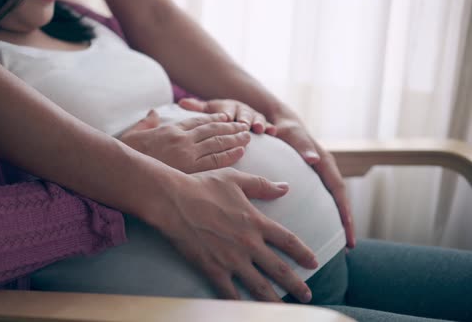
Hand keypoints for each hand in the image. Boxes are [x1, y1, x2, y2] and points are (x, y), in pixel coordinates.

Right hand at [120, 110, 250, 172]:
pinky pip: (215, 160)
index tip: (225, 116)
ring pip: (217, 142)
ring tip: (247, 135)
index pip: (197, 122)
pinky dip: (229, 154)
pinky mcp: (190, 169)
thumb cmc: (125, 153)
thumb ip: (147, 122)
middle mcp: (182, 139)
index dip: (214, 118)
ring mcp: (187, 153)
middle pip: (212, 130)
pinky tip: (240, 151)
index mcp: (170, 129)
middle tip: (243, 125)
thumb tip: (153, 112)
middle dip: (230, 126)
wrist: (123, 169)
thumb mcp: (133, 132)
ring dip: (234, 138)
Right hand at [157, 168, 316, 301]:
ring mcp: (231, 259)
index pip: (288, 241)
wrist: (173, 200)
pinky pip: (231, 293)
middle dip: (297, 285)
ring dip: (276, 301)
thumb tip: (286, 187)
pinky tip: (248, 312)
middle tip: (308, 295)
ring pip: (260, 286)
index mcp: (256, 221)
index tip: (314, 263)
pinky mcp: (213, 269)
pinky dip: (241, 304)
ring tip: (286, 311)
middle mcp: (248, 243)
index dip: (304, 253)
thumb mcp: (235, 179)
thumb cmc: (202, 186)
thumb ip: (262, 184)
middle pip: (280, 269)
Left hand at [178, 98, 275, 134]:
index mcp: (228, 107)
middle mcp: (242, 111)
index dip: (227, 114)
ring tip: (258, 128)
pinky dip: (271, 128)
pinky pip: (269, 126)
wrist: (240, 114)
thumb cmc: (222, 114)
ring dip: (258, 123)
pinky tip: (273, 132)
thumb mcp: (210, 109)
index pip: (227, 110)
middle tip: (243, 125)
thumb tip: (181, 102)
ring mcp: (254, 117)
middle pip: (243, 114)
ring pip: (257, 119)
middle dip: (244, 119)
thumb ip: (197, 107)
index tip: (226, 117)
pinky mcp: (264, 124)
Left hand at [268, 103, 355, 247]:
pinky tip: (322, 228)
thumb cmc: (283, 127)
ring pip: (333, 200)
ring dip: (338, 220)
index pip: (338, 191)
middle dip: (346, 222)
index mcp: (324, 161)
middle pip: (340, 199)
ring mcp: (320, 173)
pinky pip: (323, 197)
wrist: (279, 120)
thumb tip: (313, 159)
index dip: (345, 213)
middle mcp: (326, 168)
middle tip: (349, 246)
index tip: (348, 235)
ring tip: (340, 243)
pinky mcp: (312, 176)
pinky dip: (326, 212)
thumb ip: (301, 145)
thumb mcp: (291, 133)